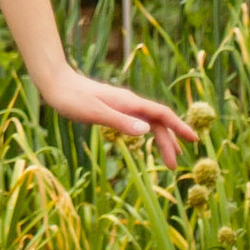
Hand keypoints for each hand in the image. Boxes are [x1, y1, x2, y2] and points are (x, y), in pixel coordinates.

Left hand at [39, 65, 197, 166]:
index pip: (162, 114)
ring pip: (148, 122)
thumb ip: (120, 122)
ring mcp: (122, 105)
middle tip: (175, 166)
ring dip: (160, 139)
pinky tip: (147, 140)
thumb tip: (146, 131)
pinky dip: (147, 133)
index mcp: (129, 103)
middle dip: (170, 142)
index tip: (194, 140)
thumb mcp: (95, 113)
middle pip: (158, 122)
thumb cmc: (72, 98)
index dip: (179, 127)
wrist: (55, 83)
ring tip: (168, 159)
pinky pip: (138, 122)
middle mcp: (129, 103)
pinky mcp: (113, 108)